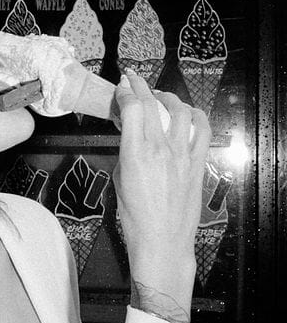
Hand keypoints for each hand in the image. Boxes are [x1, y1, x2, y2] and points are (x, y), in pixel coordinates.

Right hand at [112, 71, 208, 322]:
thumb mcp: (119, 181)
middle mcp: (162, 149)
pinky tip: (188, 112)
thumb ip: (125, 153)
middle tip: (134, 80)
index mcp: (136, 154)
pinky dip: (195, 114)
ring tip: (160, 96)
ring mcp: (183, 154)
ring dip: (169, 97)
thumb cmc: (133, 218)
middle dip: (142, 87)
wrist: (162, 241)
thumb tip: (129, 136)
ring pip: (181, 111)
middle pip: (154, 104)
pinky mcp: (198, 163)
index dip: (126, 91)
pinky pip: (202, 129)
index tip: (121, 84)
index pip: (134, 108)